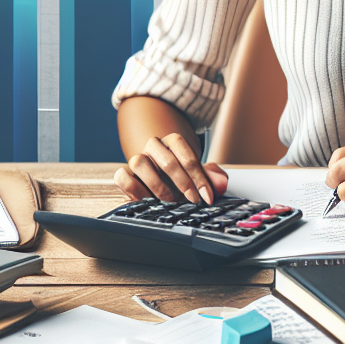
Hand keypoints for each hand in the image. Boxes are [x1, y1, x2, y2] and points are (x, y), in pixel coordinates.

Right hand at [114, 133, 228, 204]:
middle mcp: (154, 146)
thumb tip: (222, 184)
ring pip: (140, 163)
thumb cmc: (181, 175)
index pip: (187, 153)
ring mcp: (137, 158)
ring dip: (157, 186)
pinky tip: (147, 201)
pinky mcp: (124, 172)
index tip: (207, 196)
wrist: (160, 176)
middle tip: (193, 199)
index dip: (199, 176)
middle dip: (183, 182)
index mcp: (174, 141)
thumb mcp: (198, 175)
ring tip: (170, 201)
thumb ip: (211, 176)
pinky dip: (134, 189)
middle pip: (167, 160)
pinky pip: (122, 176)